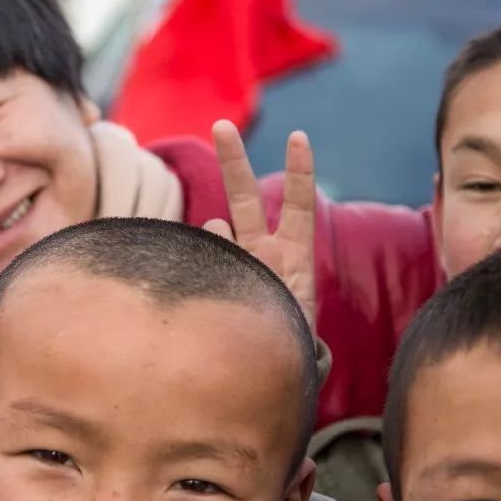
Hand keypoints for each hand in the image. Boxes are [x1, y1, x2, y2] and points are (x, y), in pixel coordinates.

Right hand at [205, 120, 316, 328]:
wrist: (268, 374)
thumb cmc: (288, 344)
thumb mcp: (291, 312)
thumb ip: (261, 272)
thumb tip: (213, 225)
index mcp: (294, 257)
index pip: (299, 206)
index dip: (299, 172)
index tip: (299, 137)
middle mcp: (263, 253)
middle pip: (245, 198)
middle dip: (234, 161)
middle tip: (221, 126)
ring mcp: (235, 266)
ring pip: (215, 232)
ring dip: (214, 241)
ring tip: (229, 270)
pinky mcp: (215, 280)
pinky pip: (202, 260)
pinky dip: (201, 263)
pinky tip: (210, 285)